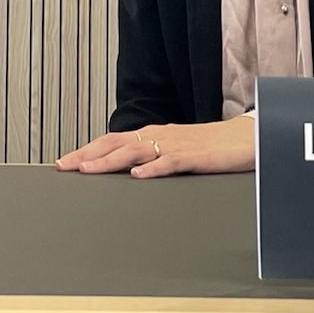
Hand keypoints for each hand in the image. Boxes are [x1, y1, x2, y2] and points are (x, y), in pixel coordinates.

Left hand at [54, 117, 256, 178]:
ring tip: (88, 171)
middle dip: (88, 155)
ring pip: (136, 150)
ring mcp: (177, 145)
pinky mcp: (196, 156)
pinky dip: (152, 169)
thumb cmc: (214, 147)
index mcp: (154, 135)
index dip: (88, 150)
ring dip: (110, 161)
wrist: (249, 138)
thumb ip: (155, 157)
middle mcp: (160, 136)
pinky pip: (170, 162)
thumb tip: (129, 170)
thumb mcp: (178, 151)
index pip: (113, 141)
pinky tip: (137, 177)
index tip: (66, 162)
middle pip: (116, 143)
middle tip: (64, 167)